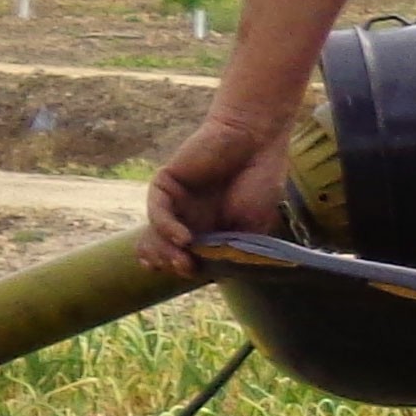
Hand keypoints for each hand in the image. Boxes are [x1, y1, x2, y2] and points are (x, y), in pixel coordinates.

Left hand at [141, 111, 296, 276]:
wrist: (256, 139)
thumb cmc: (260, 179)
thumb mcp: (252, 223)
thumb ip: (233, 246)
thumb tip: (215, 271)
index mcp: (212, 230)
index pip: (190, 257)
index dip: (188, 270)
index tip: (199, 275)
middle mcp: (190, 218)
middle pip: (166, 249)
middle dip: (172, 264)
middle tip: (187, 268)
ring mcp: (177, 202)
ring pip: (155, 234)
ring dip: (164, 251)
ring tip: (181, 260)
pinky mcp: (166, 184)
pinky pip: (157, 211)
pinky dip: (166, 228)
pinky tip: (183, 238)